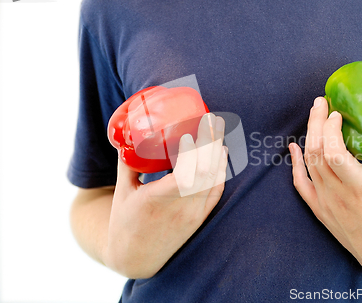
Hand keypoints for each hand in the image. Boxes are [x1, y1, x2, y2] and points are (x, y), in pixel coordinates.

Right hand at [104, 113, 227, 278]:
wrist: (135, 258)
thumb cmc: (124, 223)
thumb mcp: (122, 191)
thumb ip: (128, 162)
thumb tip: (132, 134)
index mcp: (155, 202)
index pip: (184, 177)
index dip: (191, 154)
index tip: (189, 133)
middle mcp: (180, 209)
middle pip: (206, 173)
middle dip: (211, 142)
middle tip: (210, 119)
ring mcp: (193, 214)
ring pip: (214, 180)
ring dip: (218, 152)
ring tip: (217, 129)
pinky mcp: (200, 218)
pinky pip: (216, 191)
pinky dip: (221, 170)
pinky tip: (222, 153)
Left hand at [289, 97, 361, 281]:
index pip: (335, 153)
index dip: (331, 130)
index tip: (337, 113)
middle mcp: (339, 196)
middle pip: (317, 152)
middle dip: (316, 123)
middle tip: (320, 102)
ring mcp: (326, 204)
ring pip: (309, 164)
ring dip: (309, 137)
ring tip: (314, 116)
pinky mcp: (319, 210)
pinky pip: (301, 184)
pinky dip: (295, 164)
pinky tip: (293, 147)